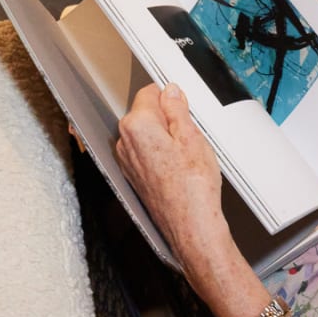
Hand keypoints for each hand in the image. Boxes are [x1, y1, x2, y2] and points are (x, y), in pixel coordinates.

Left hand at [115, 83, 235, 279]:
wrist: (190, 224)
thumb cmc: (192, 187)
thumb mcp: (191, 136)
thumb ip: (177, 109)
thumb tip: (171, 92)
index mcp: (137, 126)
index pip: (149, 92)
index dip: (170, 96)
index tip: (183, 105)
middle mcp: (125, 142)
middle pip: (145, 113)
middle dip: (167, 118)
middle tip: (189, 135)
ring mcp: (127, 160)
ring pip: (147, 134)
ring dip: (164, 137)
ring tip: (186, 155)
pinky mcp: (134, 175)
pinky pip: (146, 153)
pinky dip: (161, 154)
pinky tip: (179, 167)